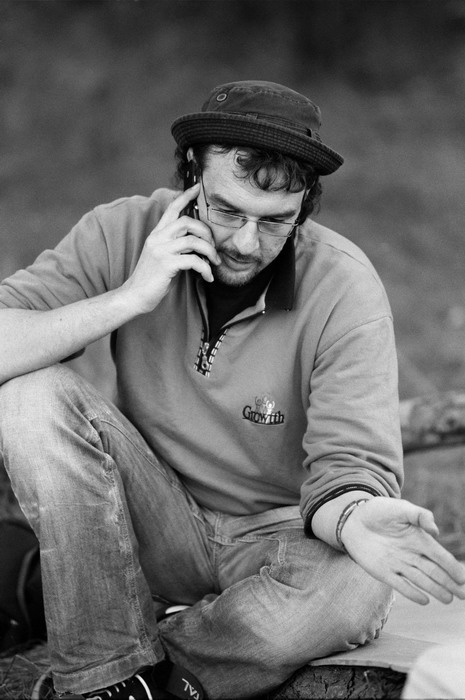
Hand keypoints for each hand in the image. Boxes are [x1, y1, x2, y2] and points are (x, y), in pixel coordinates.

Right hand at [120, 184, 219, 313]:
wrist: (135, 296)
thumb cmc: (152, 278)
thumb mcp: (162, 256)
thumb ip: (175, 245)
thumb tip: (197, 242)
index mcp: (156, 234)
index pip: (171, 209)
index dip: (185, 196)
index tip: (198, 187)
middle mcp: (157, 238)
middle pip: (187, 222)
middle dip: (206, 233)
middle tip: (213, 248)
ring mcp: (161, 250)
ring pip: (193, 241)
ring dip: (209, 252)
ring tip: (214, 263)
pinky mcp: (166, 264)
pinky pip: (193, 260)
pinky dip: (205, 269)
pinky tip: (208, 277)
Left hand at [341, 497, 464, 604]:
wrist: (353, 519)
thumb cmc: (379, 511)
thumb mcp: (400, 508)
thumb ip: (419, 516)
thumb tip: (436, 531)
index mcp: (419, 539)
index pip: (439, 556)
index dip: (452, 567)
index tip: (462, 578)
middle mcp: (411, 554)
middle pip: (434, 572)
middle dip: (449, 583)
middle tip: (462, 595)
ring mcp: (398, 564)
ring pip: (421, 580)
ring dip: (435, 590)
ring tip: (448, 600)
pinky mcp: (384, 572)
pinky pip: (400, 585)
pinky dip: (412, 593)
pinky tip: (425, 601)